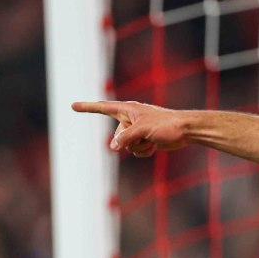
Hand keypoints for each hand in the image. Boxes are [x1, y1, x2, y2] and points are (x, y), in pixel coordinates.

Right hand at [71, 100, 188, 157]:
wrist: (186, 131)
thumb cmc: (166, 125)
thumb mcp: (142, 130)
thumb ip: (125, 138)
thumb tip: (113, 148)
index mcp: (127, 110)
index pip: (102, 107)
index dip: (87, 107)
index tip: (72, 105)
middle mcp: (130, 119)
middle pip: (116, 137)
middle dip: (129, 141)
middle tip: (146, 135)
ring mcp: (137, 130)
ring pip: (126, 147)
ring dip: (139, 147)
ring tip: (152, 139)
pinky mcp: (145, 140)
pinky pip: (136, 151)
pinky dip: (145, 151)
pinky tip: (155, 146)